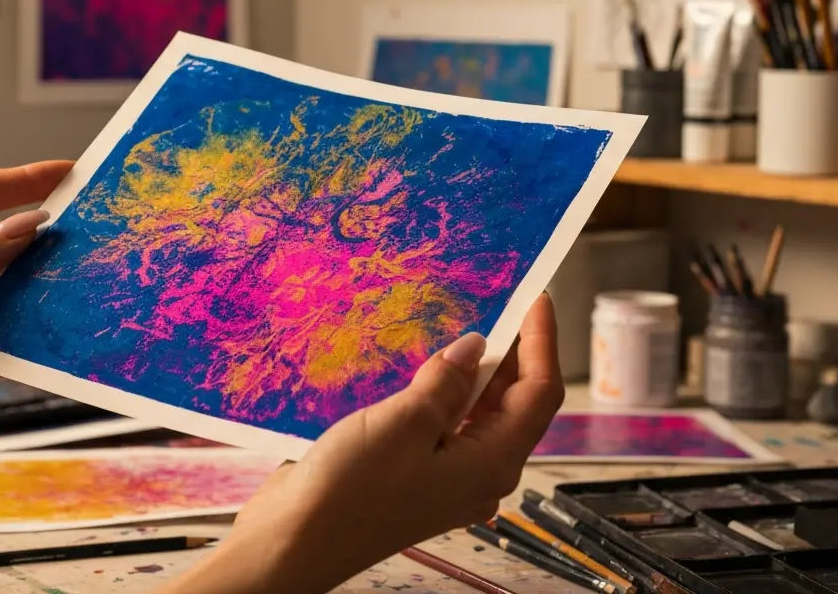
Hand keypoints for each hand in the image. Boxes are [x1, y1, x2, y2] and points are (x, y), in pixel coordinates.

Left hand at [0, 160, 72, 438]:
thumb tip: (31, 229)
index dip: (26, 183)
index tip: (71, 173)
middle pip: (2, 250)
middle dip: (45, 243)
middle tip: (94, 234)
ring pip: (7, 299)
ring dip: (41, 293)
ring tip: (87, 283)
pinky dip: (27, 345)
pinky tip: (58, 336)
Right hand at [162, 294, 562, 593]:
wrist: (295, 542)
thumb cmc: (350, 492)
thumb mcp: (404, 423)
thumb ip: (445, 383)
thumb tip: (474, 347)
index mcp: (491, 464)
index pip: (539, 392)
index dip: (542, 341)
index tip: (538, 295)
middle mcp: (479, 474)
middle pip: (514, 404)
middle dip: (512, 352)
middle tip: (501, 300)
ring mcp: (448, 479)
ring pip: (478, 414)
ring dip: (476, 371)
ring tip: (466, 323)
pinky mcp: (417, 477)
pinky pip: (446, 427)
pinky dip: (445, 394)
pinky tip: (426, 368)